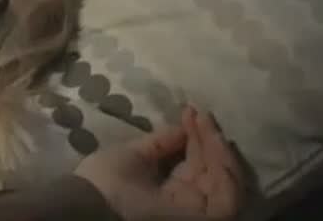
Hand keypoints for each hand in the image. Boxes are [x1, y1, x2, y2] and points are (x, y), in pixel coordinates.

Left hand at [74, 106, 245, 220]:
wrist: (93, 205)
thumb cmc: (105, 182)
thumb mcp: (132, 156)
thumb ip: (159, 144)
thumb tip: (182, 127)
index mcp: (169, 195)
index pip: (193, 167)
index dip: (195, 139)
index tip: (192, 112)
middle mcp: (187, 205)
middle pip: (211, 172)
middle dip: (209, 141)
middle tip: (202, 115)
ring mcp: (197, 213)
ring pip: (225, 182)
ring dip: (220, 151)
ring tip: (209, 126)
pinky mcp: (206, 219)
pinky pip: (229, 197)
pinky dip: (228, 169)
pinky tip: (217, 143)